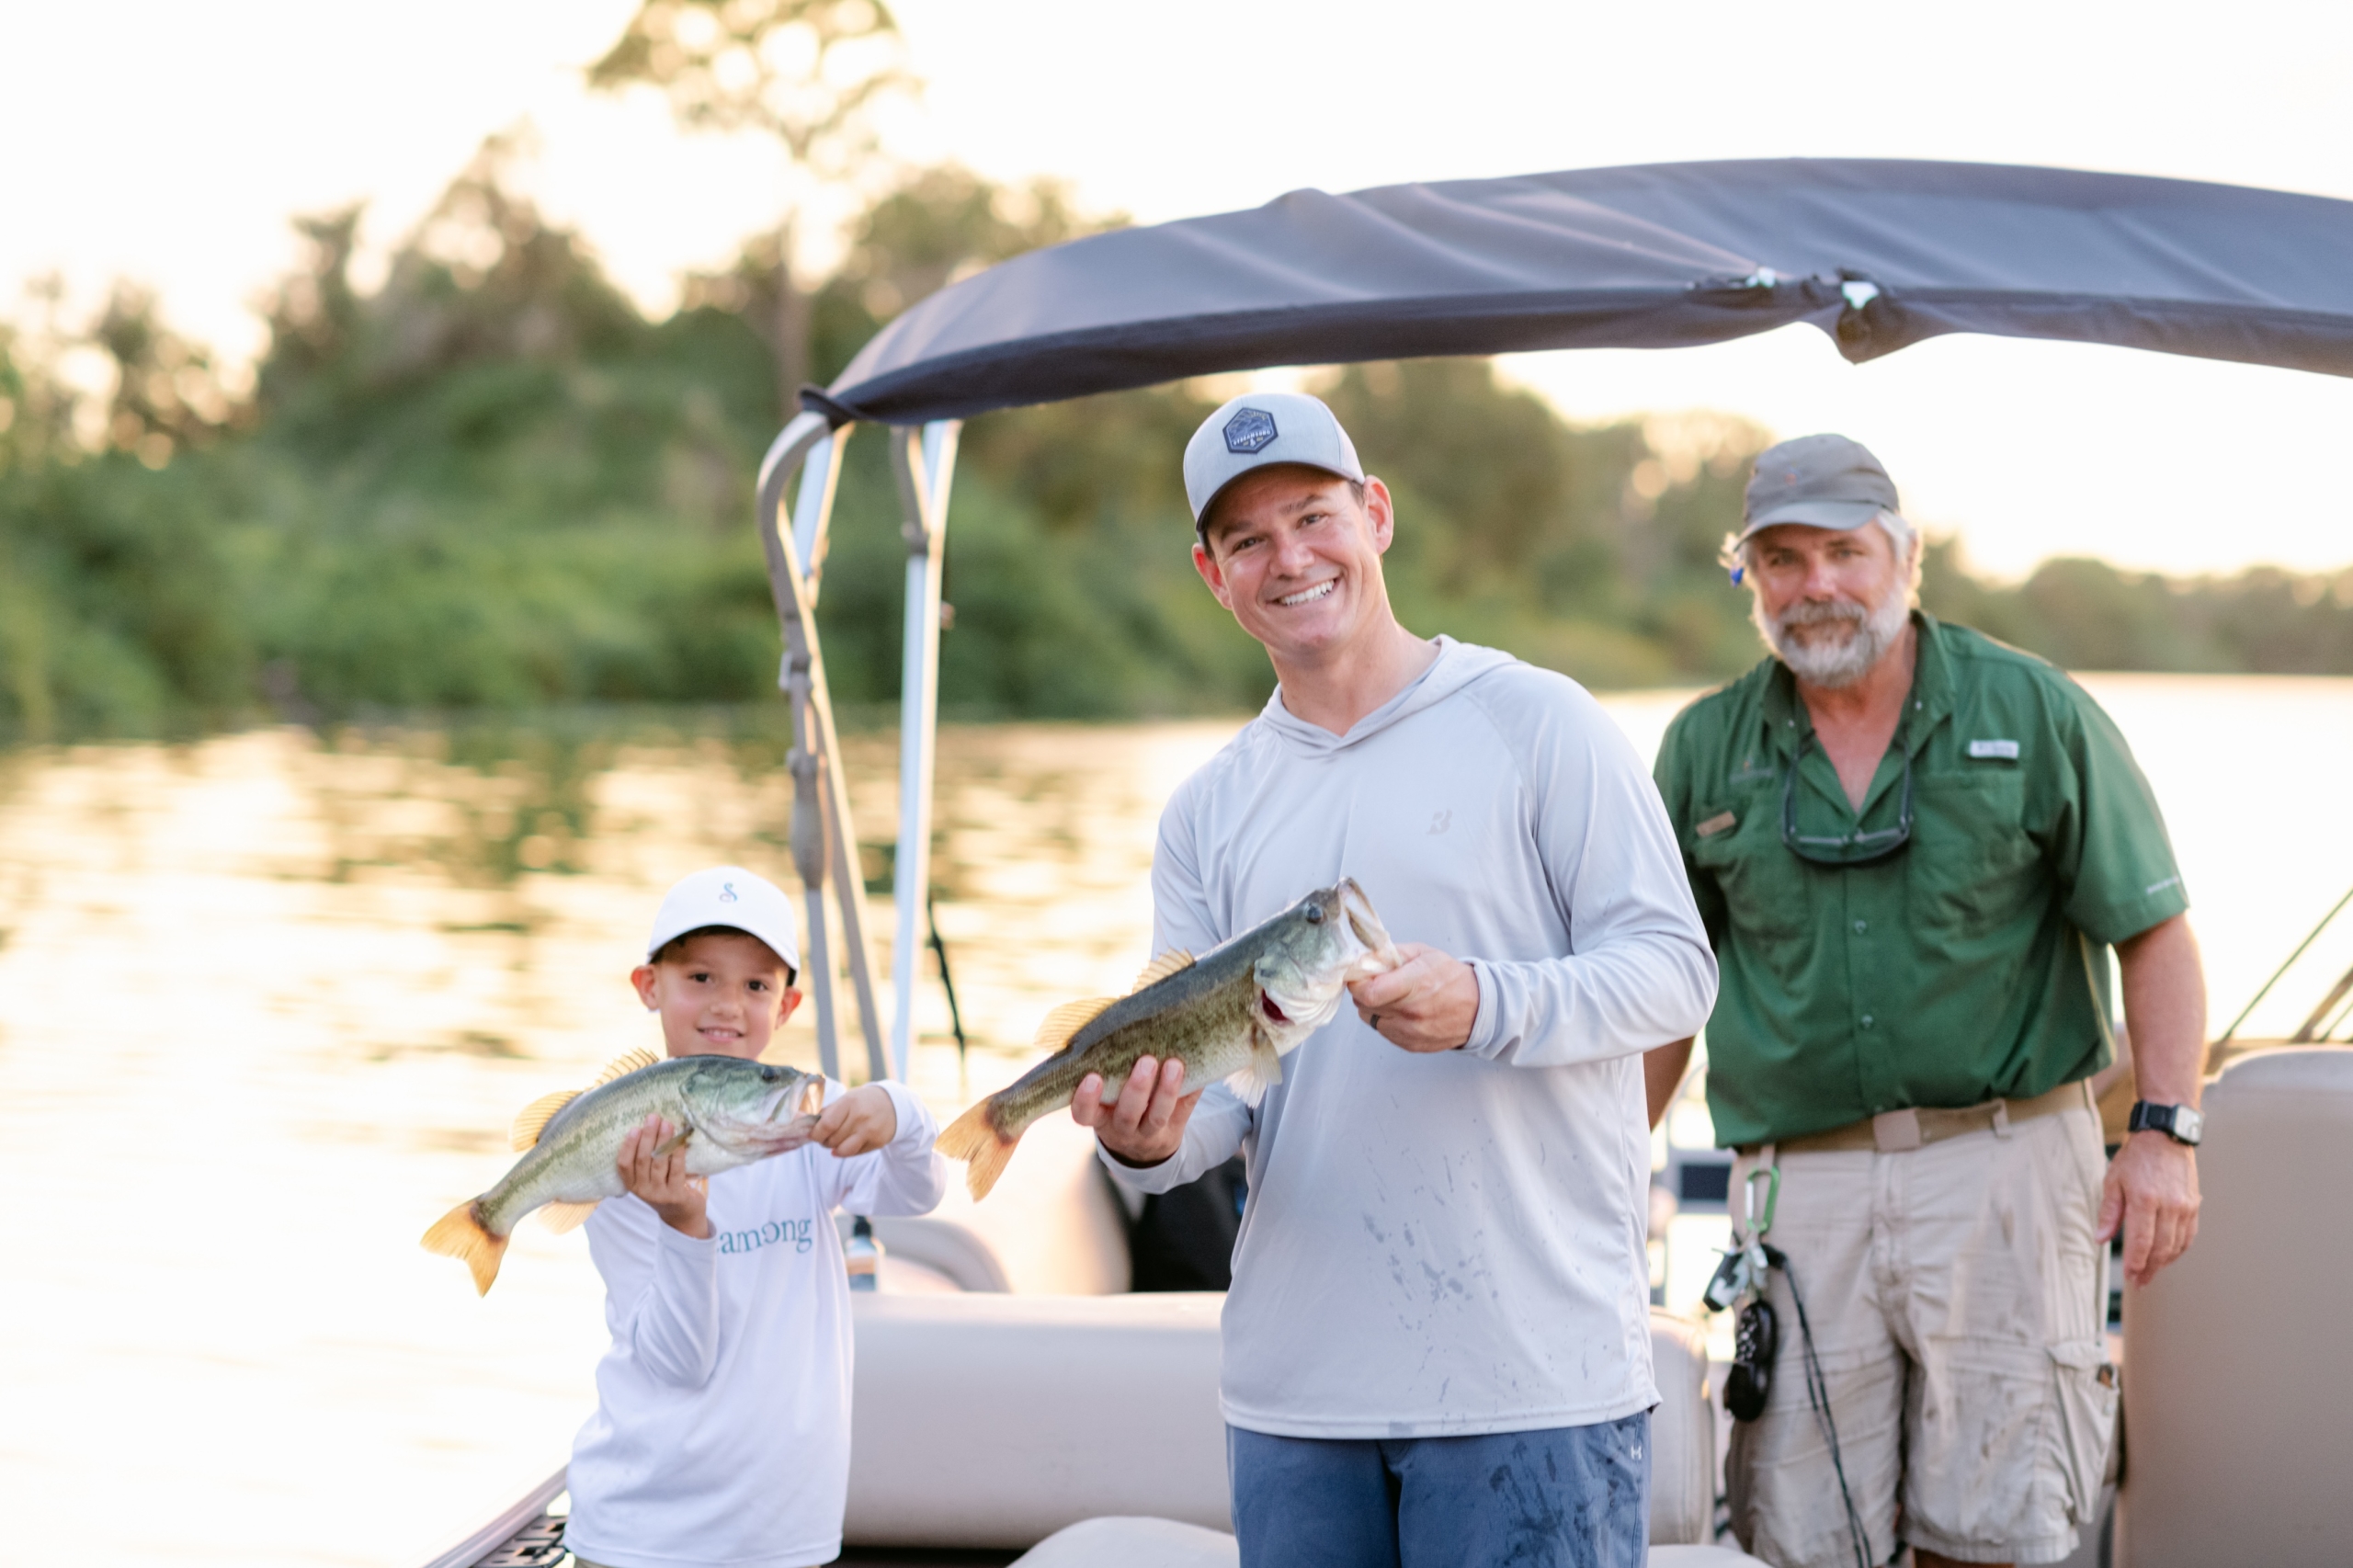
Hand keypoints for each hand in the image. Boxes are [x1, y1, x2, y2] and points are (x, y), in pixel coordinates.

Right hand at [618, 1114, 710, 1237]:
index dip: (627, 1146)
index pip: (623, 1165)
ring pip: (658, 1163)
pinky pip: (676, 1170)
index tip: (634, 1128)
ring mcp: (659, 1194)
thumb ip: (646, 1159)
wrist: (682, 1214)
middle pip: (642, 1160)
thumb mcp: (649, 1177)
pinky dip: (677, 1153)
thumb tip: (650, 1126)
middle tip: (653, 1118)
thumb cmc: (664, 1187)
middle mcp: (642, 1190)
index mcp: (631, 1184)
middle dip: (648, 1136)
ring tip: (667, 1124)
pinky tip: (680, 1140)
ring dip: (663, 1141)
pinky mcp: (675, 1195)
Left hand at [814, 1083, 897, 1157]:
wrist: (892, 1105)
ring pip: (842, 1150)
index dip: (816, 1133)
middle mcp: (861, 1116)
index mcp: (849, 1102)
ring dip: (835, 1149)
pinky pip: (854, 1153)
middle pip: (833, 1139)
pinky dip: (846, 1151)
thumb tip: (796, 1118)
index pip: (827, 1125)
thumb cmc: (861, 1102)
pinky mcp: (878, 1142)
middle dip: (825, 1141)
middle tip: (827, 1136)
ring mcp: (870, 1130)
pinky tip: (849, 1143)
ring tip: (837, 1141)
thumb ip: (823, 1112)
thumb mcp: (844, 1100)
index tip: (814, 1133)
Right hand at [1071, 1055, 1200, 1167]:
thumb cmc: (1119, 1107)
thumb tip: (1115, 1021)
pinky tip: (1197, 1069)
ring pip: (1157, 1117)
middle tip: (1146, 1061)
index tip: (1092, 1077)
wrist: (1145, 1148)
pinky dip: (1192, 1090)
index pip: (1084, 1114)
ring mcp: (1149, 1132)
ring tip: (1174, 1064)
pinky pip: (1184, 1111)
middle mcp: (1122, 1129)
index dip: (1085, 1100)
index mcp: (1100, 1118)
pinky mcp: (1174, 1129)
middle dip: (1137, 1089)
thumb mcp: (1106, 1099)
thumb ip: (1108, 1071)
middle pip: (1127, 1115)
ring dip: (1167, 1090)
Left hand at [1348, 941, 1477, 1053]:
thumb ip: (1392, 953)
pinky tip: (1401, 1010)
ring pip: (1370, 1019)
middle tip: (1375, 982)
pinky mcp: (1410, 1045)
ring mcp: (1410, 1032)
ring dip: (1373, 1007)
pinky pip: (1383, 1031)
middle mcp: (1411, 1012)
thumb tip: (1366, 956)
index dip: (1356, 982)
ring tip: (1392, 996)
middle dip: (1363, 991)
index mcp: (1415, 985)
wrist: (1479, 1009)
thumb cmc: (1451, 977)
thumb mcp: (1424, 953)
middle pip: (1364, 1005)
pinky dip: (1385, 1020)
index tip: (1358, 974)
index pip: (1368, 992)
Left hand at [2098, 1130, 2200, 1286]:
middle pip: (2161, 1248)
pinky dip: (2178, 1250)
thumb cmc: (2135, 1158)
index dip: (2136, 1263)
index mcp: (2145, 1199)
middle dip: (2149, 1269)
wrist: (2165, 1136)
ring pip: (2177, 1245)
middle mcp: (2169, 1205)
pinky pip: (2189, 1236)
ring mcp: (2185, 1206)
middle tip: (2140, 1282)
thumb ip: (2109, 1212)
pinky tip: (2167, 1256)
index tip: (2130, 1276)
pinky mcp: (2195, 1205)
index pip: (2142, 1241)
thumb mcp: (2113, 1180)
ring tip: (2150, 1272)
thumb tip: (2101, 1239)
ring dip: (2164, 1262)